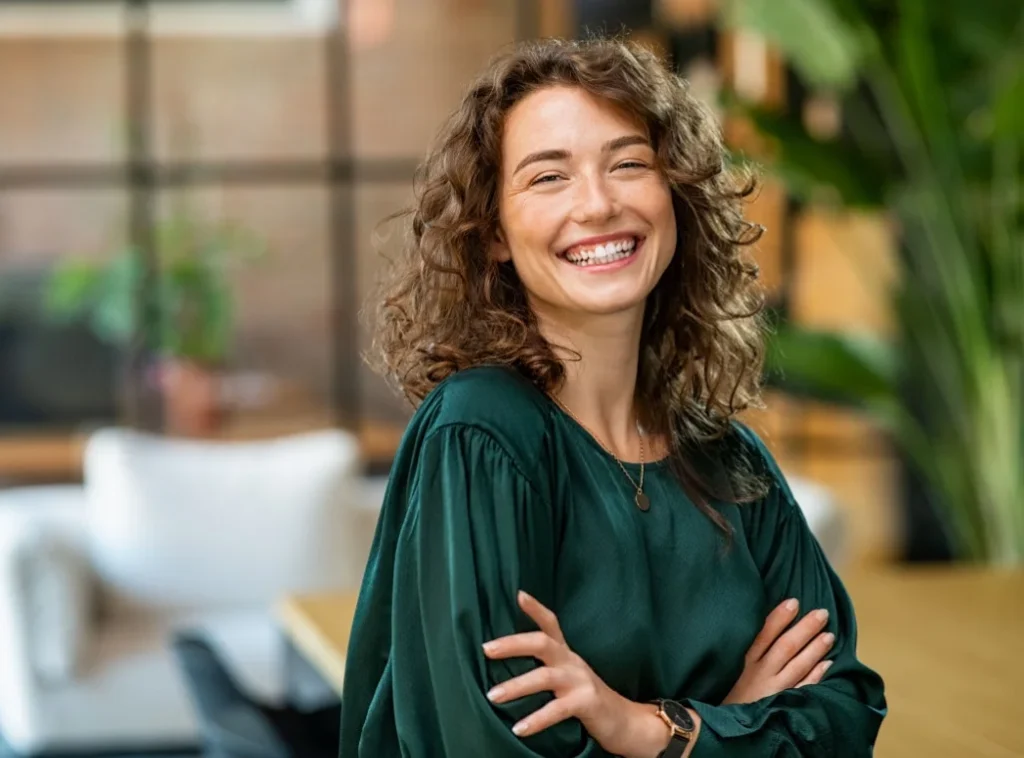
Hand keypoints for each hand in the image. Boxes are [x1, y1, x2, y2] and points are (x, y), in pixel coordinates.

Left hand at [484, 591, 679, 757]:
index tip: (518, 594)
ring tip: (492, 695)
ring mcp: (580, 681)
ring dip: (516, 686)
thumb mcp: (568, 676)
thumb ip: (546, 666)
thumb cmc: (587, 698)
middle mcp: (572, 662)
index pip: (551, 623)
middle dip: (512, 644)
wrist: (625, 722)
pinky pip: (557, 710)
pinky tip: (519, 728)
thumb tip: (508, 661)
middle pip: (542, 642)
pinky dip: (536, 719)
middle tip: (486, 649)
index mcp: (566, 654)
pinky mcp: (587, 702)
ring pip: (544, 677)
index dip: (535, 609)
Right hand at [723, 598, 834, 704]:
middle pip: (786, 646)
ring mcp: (774, 690)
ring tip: (830, 635)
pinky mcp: (783, 704)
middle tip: (822, 613)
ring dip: (815, 649)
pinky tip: (828, 664)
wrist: (723, 729)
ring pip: (798, 665)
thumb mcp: (728, 667)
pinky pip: (804, 688)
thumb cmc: (727, 692)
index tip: (794, 602)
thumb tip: (757, 622)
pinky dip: (816, 675)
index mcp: (744, 660)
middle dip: (805, 628)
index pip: (764, 634)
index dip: (780, 617)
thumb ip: (743, 648)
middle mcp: (760, 673)